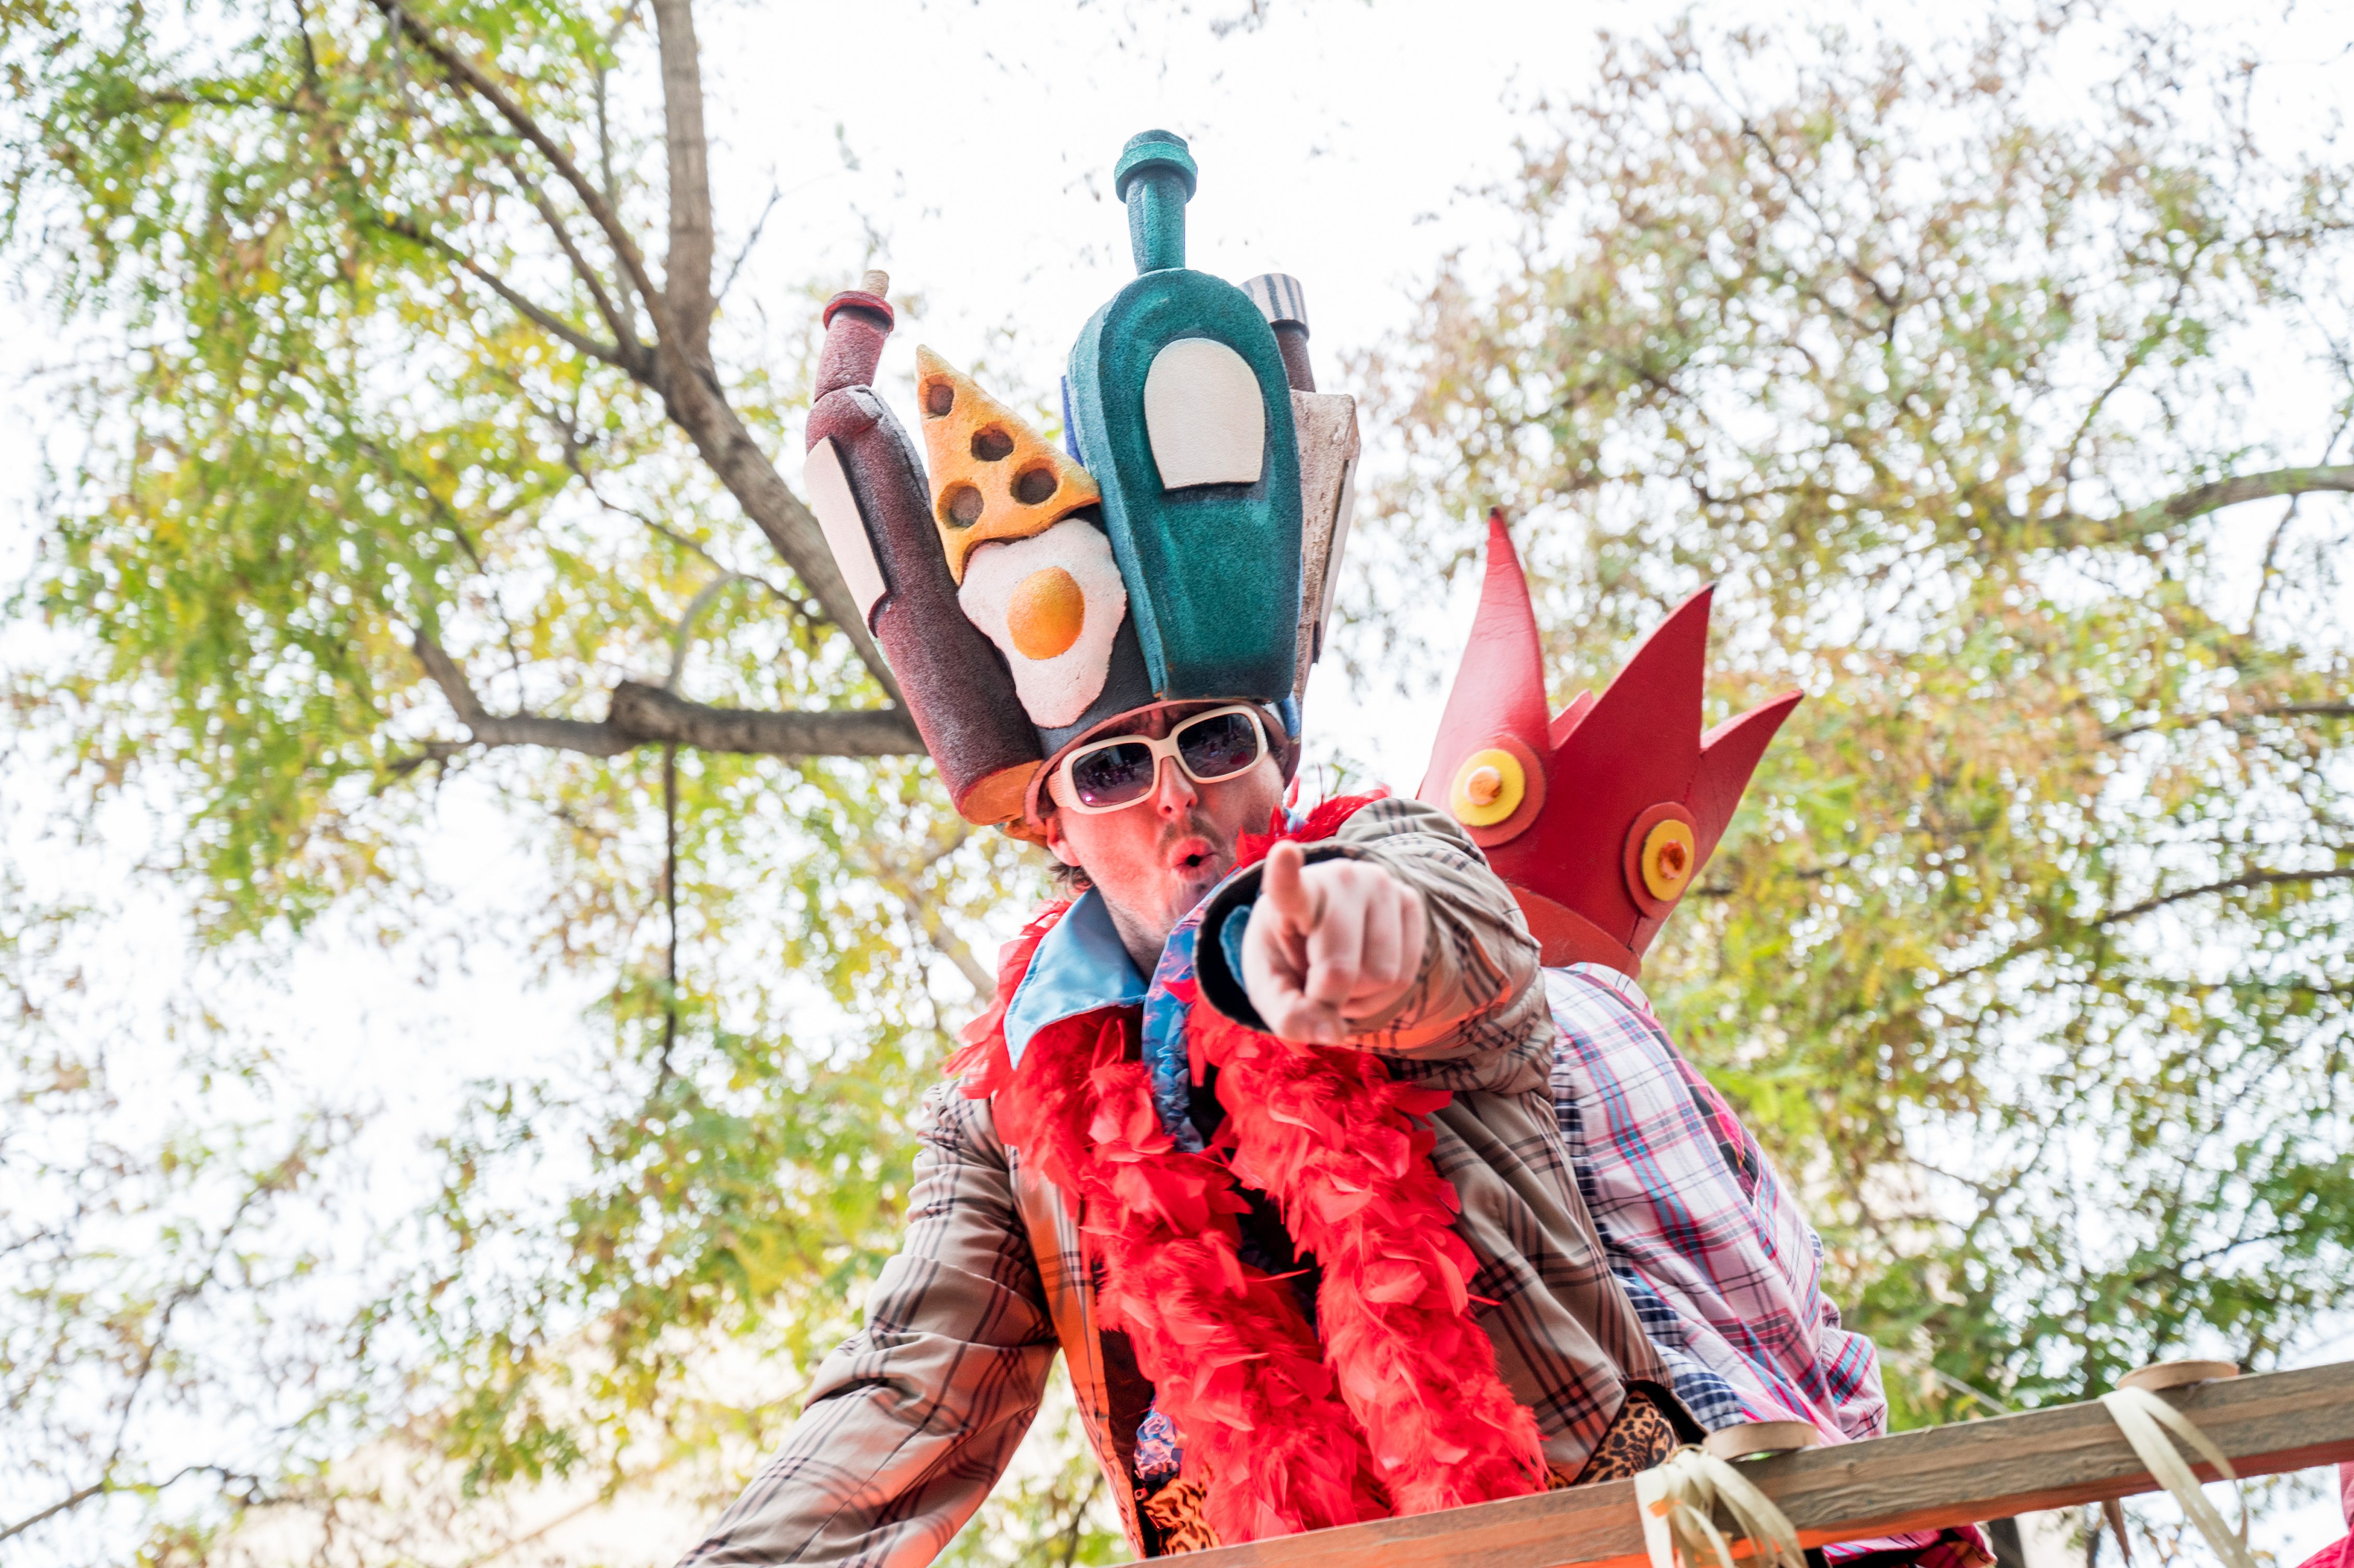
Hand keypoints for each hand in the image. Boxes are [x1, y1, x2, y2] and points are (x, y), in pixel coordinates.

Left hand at [1239, 840, 1427, 1043]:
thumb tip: (1330, 1032)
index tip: (1283, 852)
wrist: (1319, 930)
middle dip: (1327, 999)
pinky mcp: (1411, 899)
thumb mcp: (1271, 989)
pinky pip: (1408, 975)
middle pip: (1341, 970)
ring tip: (1340, 978)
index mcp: (1291, 896)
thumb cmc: (1288, 956)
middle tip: (1314, 988)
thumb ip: (1287, 1015)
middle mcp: (1339, 880)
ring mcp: (1381, 884)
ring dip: (1360, 998)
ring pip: (1384, 977)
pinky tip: (1365, 975)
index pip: (1285, 886)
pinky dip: (1384, 995)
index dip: (1283, 873)